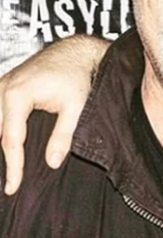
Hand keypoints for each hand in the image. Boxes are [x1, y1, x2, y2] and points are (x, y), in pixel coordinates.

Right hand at [0, 35, 108, 194]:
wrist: (78, 50)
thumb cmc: (79, 74)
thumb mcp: (76, 106)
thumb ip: (64, 135)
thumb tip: (51, 162)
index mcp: (17, 95)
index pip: (10, 140)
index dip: (13, 166)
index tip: (12, 187)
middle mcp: (3, 89)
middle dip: (3, 159)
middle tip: (8, 185)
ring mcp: (2, 86)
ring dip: (1, 144)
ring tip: (8, 172)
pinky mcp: (6, 86)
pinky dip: (2, 130)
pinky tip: (8, 148)